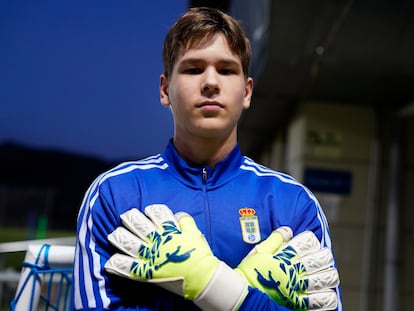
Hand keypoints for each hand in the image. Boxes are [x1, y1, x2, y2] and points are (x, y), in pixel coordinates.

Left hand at [105, 204, 247, 310]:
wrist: (201, 277)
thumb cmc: (199, 255)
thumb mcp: (195, 233)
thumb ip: (185, 221)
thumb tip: (177, 215)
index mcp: (169, 230)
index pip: (156, 213)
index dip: (150, 210)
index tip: (147, 211)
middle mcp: (157, 241)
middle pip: (138, 225)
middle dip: (130, 218)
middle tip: (125, 217)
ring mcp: (150, 256)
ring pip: (129, 243)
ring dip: (119, 237)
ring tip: (114, 235)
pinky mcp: (146, 272)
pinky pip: (127, 267)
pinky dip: (117, 264)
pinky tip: (110, 262)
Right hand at [236, 227, 338, 309]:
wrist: (242, 294)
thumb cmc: (249, 272)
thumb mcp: (259, 251)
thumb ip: (275, 239)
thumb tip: (287, 230)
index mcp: (285, 257)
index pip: (307, 245)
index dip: (313, 242)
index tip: (314, 243)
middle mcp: (294, 272)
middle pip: (319, 262)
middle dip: (325, 259)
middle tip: (324, 259)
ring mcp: (297, 289)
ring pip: (323, 281)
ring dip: (329, 277)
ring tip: (329, 276)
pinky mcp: (296, 305)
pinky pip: (318, 303)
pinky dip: (326, 299)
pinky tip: (328, 296)